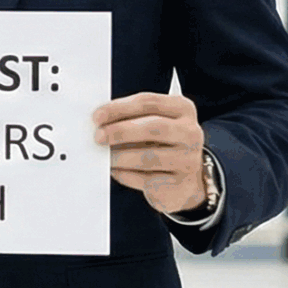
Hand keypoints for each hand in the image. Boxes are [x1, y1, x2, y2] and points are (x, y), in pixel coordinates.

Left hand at [94, 93, 208, 215]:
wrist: (185, 180)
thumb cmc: (162, 144)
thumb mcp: (154, 124)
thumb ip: (132, 118)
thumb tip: (100, 122)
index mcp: (183, 109)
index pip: (149, 102)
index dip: (120, 108)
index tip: (97, 116)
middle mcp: (190, 133)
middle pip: (153, 127)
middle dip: (121, 131)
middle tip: (98, 136)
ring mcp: (188, 160)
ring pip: (148, 157)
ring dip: (120, 156)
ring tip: (105, 157)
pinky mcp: (180, 185)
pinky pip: (146, 179)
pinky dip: (125, 174)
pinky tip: (116, 170)